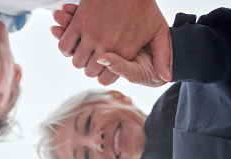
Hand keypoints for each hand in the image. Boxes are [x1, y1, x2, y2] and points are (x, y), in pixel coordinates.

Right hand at [51, 0, 170, 84]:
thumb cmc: (143, 4)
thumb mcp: (159, 30)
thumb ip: (163, 56)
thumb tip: (166, 78)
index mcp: (125, 51)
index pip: (105, 79)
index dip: (103, 74)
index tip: (104, 66)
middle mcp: (106, 46)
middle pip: (88, 71)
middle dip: (90, 66)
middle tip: (93, 57)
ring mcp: (91, 35)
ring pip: (76, 61)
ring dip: (78, 57)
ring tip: (84, 50)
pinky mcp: (79, 23)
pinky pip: (64, 46)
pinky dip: (66, 48)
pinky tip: (73, 43)